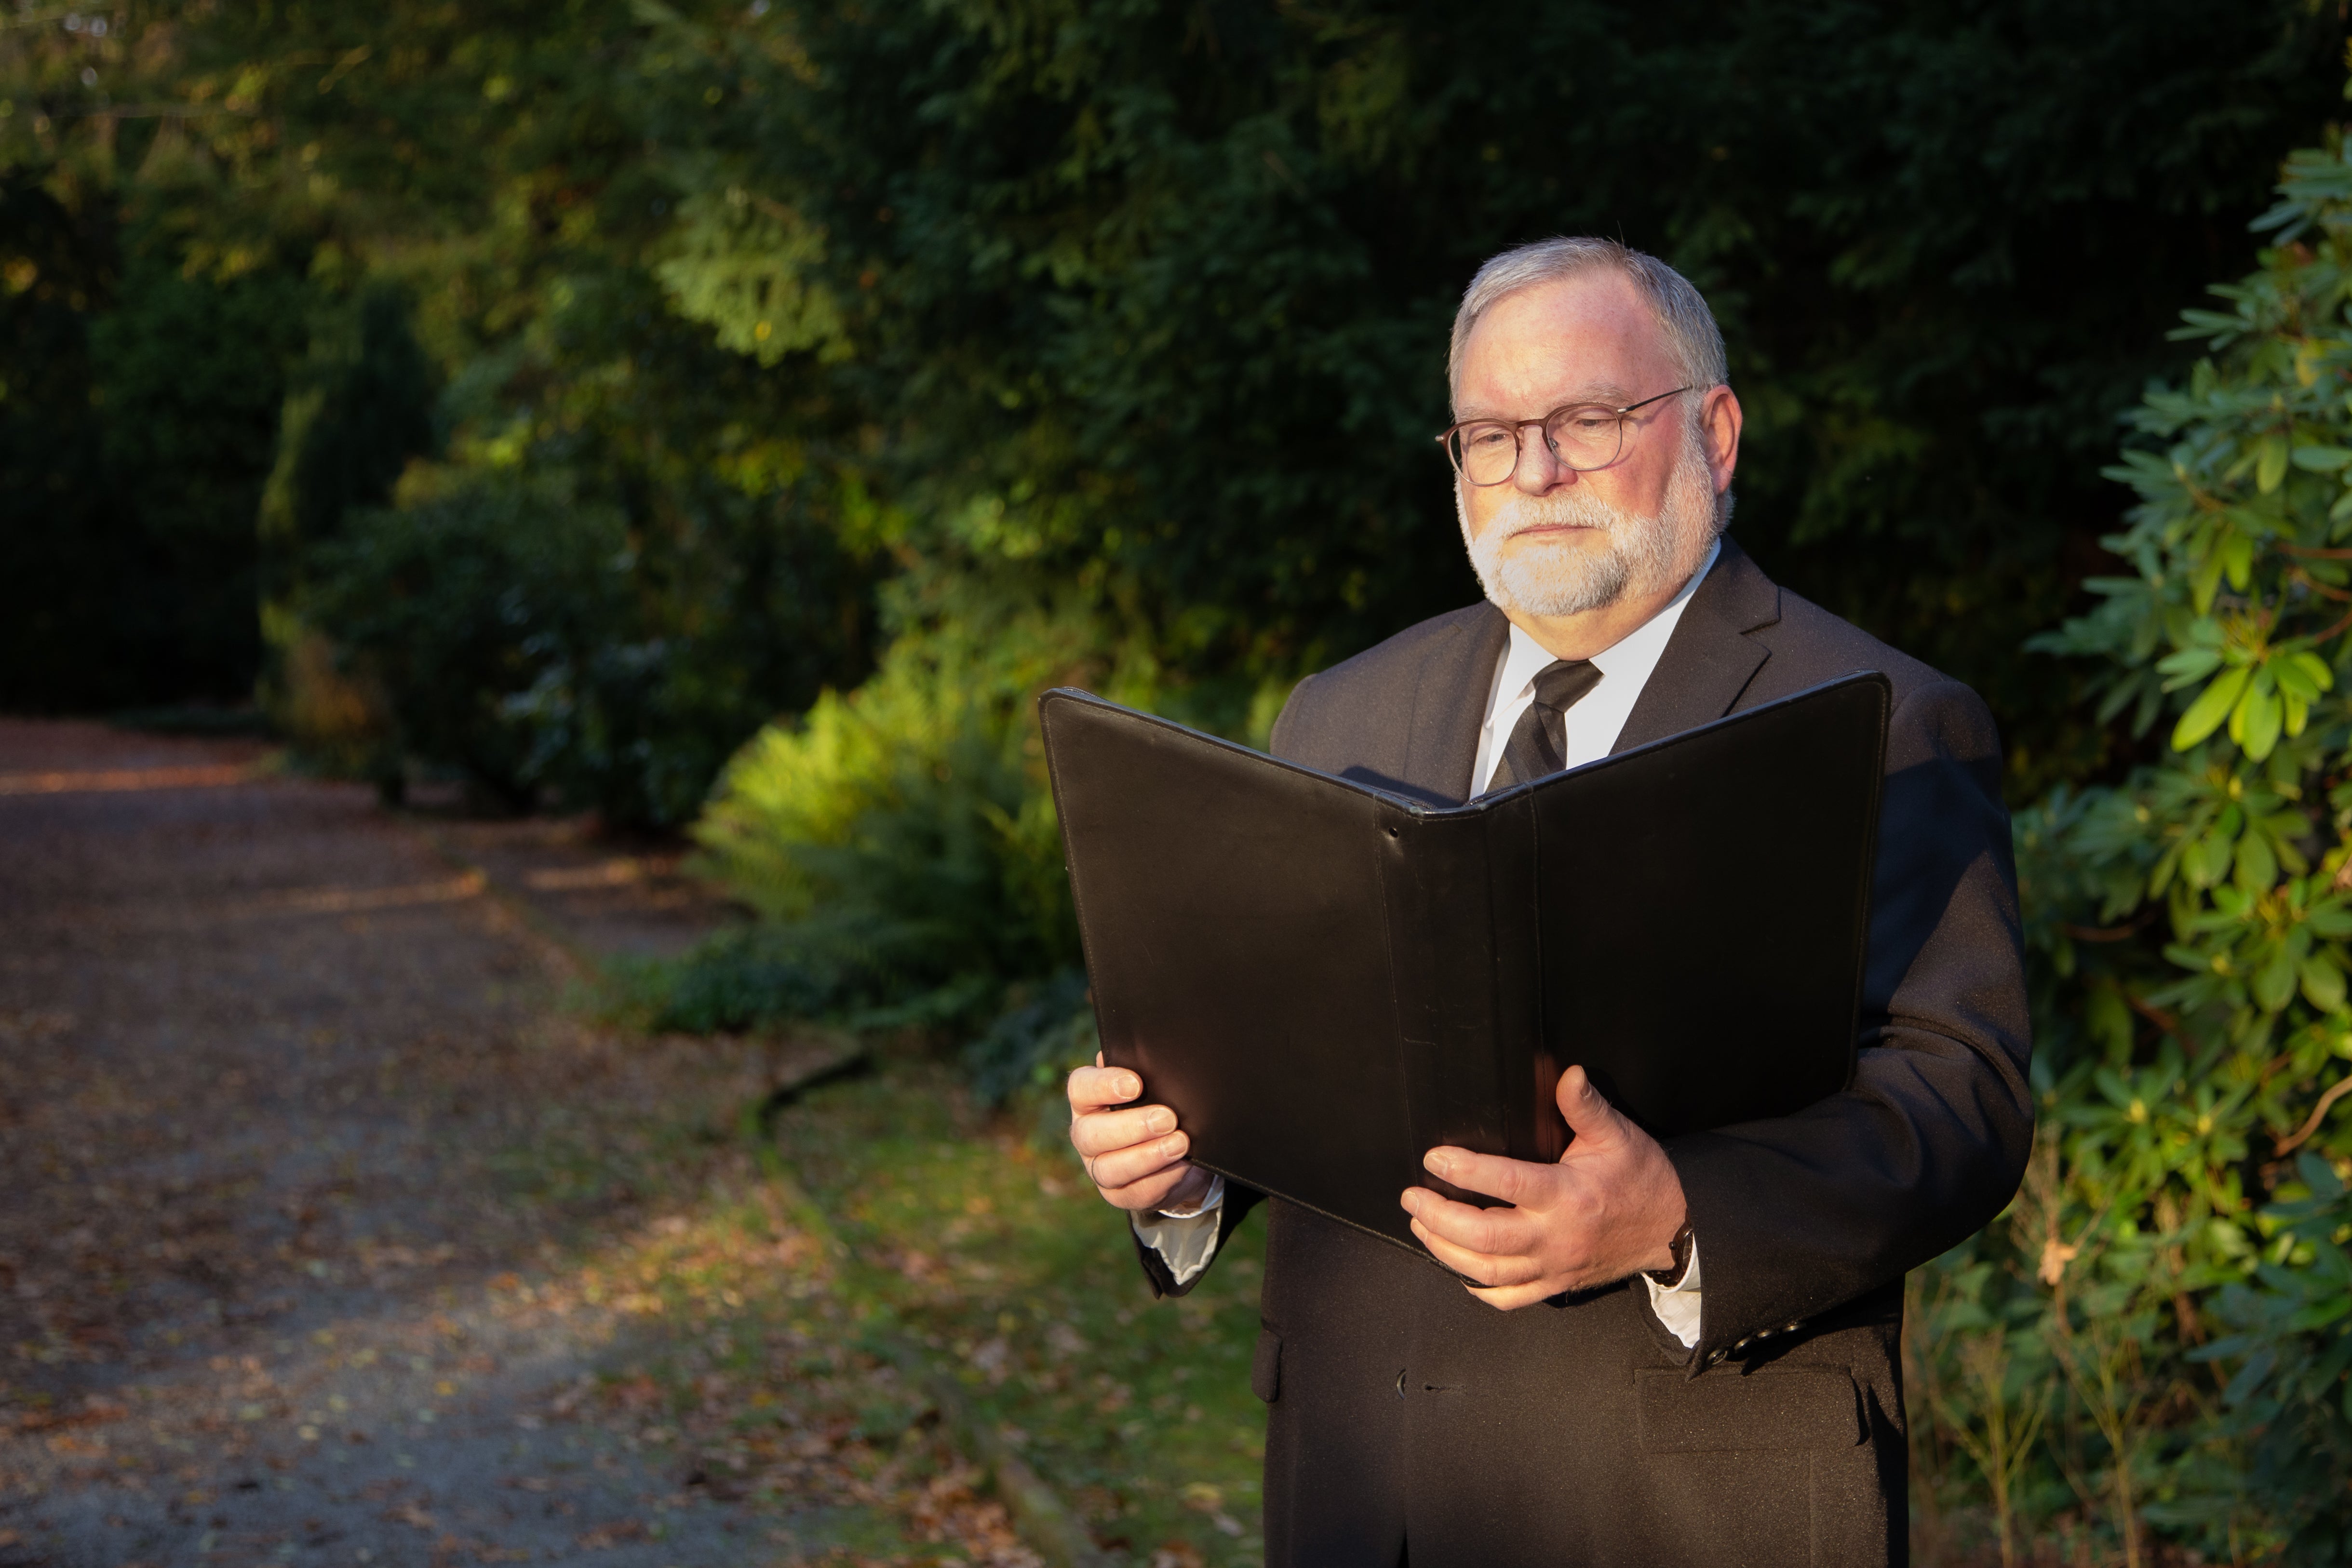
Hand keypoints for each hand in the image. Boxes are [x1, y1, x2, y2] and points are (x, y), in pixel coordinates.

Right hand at [1068, 1052, 1215, 1214]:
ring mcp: (1099, 1168)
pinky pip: (1135, 1194)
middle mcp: (1086, 1134)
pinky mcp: (1119, 1195)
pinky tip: (1183, 1167)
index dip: (1103, 1086)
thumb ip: (1144, 1066)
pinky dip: (1161, 1180)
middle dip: (1131, 1127)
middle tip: (1168, 1118)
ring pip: (1109, 1169)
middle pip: (1091, 1134)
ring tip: (1180, 1143)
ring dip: (1147, 1157)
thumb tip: (1146, 1047)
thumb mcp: (1154, 1083)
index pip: (1081, 1088)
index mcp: (1088, 1100)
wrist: (1179, 1149)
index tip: (1135, 1084)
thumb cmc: (1160, 1103)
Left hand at [1400, 1064, 1686, 1309]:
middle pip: (1486, 1236)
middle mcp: (1556, 1237)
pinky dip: (1479, 1288)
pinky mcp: (1557, 1284)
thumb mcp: (1619, 1135)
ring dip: (1446, 1251)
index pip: (1507, 1183)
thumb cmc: (1642, 1178)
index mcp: (1568, 1196)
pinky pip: (1511, 1298)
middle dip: (1440, 1218)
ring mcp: (1554, 1267)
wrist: (1674, 1230)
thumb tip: (1567, 1072)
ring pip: (1489, 1270)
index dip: (1466, 1171)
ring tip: (1421, 1226)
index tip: (1434, 1158)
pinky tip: (1459, 1269)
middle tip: (1411, 1196)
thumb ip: (1587, 1106)